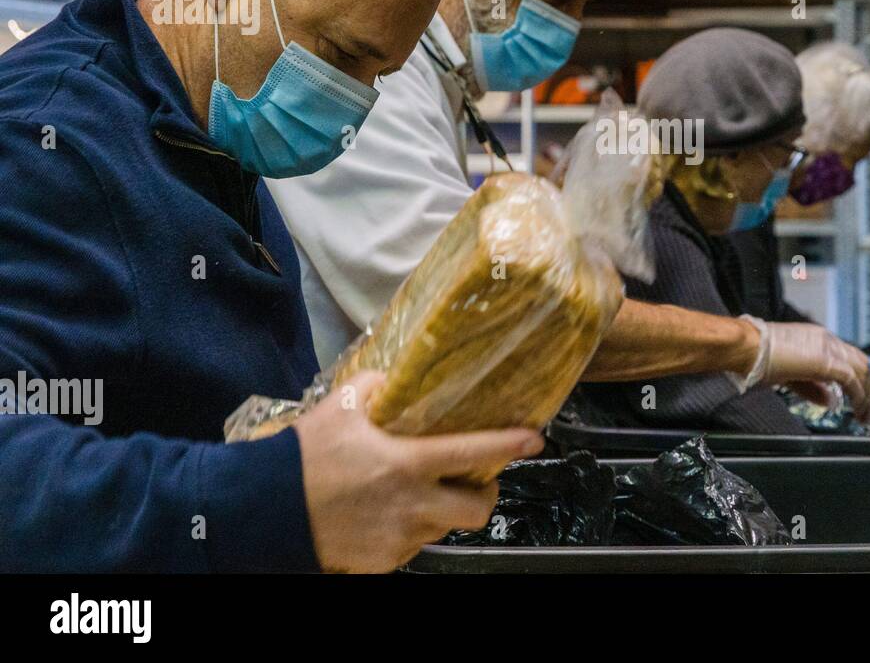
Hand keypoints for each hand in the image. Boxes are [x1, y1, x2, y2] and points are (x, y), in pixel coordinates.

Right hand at [294, 371, 543, 572]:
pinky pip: (412, 547)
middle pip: (478, 508)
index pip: (475, 452)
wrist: (264, 511)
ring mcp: (400, 539)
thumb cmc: (304, 455)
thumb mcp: (340, 406)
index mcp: (408, 463)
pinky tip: (391, 514)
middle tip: (473, 477)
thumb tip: (398, 376)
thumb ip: (376, 386)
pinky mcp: (383, 563)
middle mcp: (413, 506)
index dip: (510, 444)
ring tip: (423, 492)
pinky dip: (411, 530)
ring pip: (444, 528)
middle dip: (484, 493)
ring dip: (444, 510)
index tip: (535, 438)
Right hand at [745, 319, 869, 423]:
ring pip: (862, 370)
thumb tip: (830, 400)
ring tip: (866, 416)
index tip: (861, 397)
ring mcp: (828, 348)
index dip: (859, 379)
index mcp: (818, 340)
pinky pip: (852, 380)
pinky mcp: (825, 361)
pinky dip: (859, 396)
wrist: (747, 347)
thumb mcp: (789, 375)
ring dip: (868, 395)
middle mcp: (827, 340)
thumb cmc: (757, 358)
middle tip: (869, 411)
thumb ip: (812, 387)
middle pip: (862, 362)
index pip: (849, 358)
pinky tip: (857, 410)